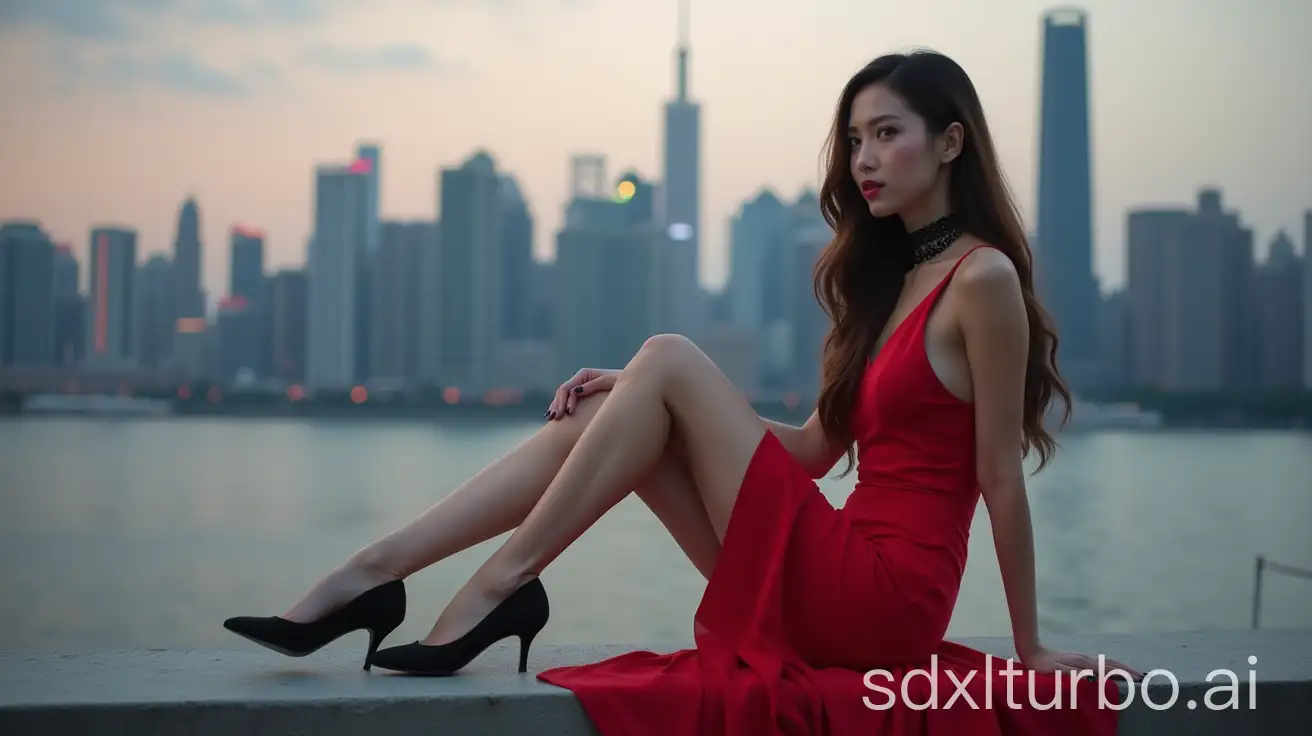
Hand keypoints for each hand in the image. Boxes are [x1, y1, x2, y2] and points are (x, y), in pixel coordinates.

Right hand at [545, 368, 619, 419]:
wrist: (632, 388)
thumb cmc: (623, 383)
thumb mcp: (611, 382)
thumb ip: (594, 385)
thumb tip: (575, 390)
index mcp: (584, 374)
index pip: (567, 388)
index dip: (564, 400)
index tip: (568, 413)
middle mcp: (579, 380)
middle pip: (561, 393)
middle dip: (557, 405)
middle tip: (555, 420)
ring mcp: (579, 388)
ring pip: (562, 398)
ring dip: (556, 408)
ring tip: (552, 421)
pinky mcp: (582, 397)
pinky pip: (567, 403)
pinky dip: (561, 410)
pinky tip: (557, 420)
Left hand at [1022, 647, 1143, 680]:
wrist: (1032, 651)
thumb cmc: (1043, 665)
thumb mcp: (1056, 670)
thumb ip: (1073, 673)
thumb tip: (1090, 676)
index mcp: (1083, 663)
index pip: (1108, 669)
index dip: (1123, 674)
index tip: (1137, 680)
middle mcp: (1086, 659)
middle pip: (1111, 664)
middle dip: (1127, 670)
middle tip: (1142, 677)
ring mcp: (1083, 658)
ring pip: (1107, 662)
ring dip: (1121, 667)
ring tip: (1133, 673)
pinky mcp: (1079, 659)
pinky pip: (1100, 663)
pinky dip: (1111, 666)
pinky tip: (1113, 670)